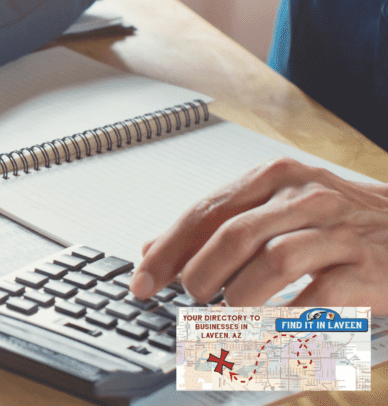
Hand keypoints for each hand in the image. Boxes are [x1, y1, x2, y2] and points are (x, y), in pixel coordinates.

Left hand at [129, 157, 387, 313]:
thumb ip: (216, 225)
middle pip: (233, 235)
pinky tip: (270, 330)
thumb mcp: (276, 206)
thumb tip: (152, 249)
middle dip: (200, 274)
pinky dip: (286, 318)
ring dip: (241, 296)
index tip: (142, 281)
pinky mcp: (366, 268)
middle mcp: (304, 196)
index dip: (167, 250)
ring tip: (231, 314)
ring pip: (272, 262)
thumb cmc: (338, 220)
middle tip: (191, 298)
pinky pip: (318, 297)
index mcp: (273, 178)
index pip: (205, 212)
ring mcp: (337, 231)